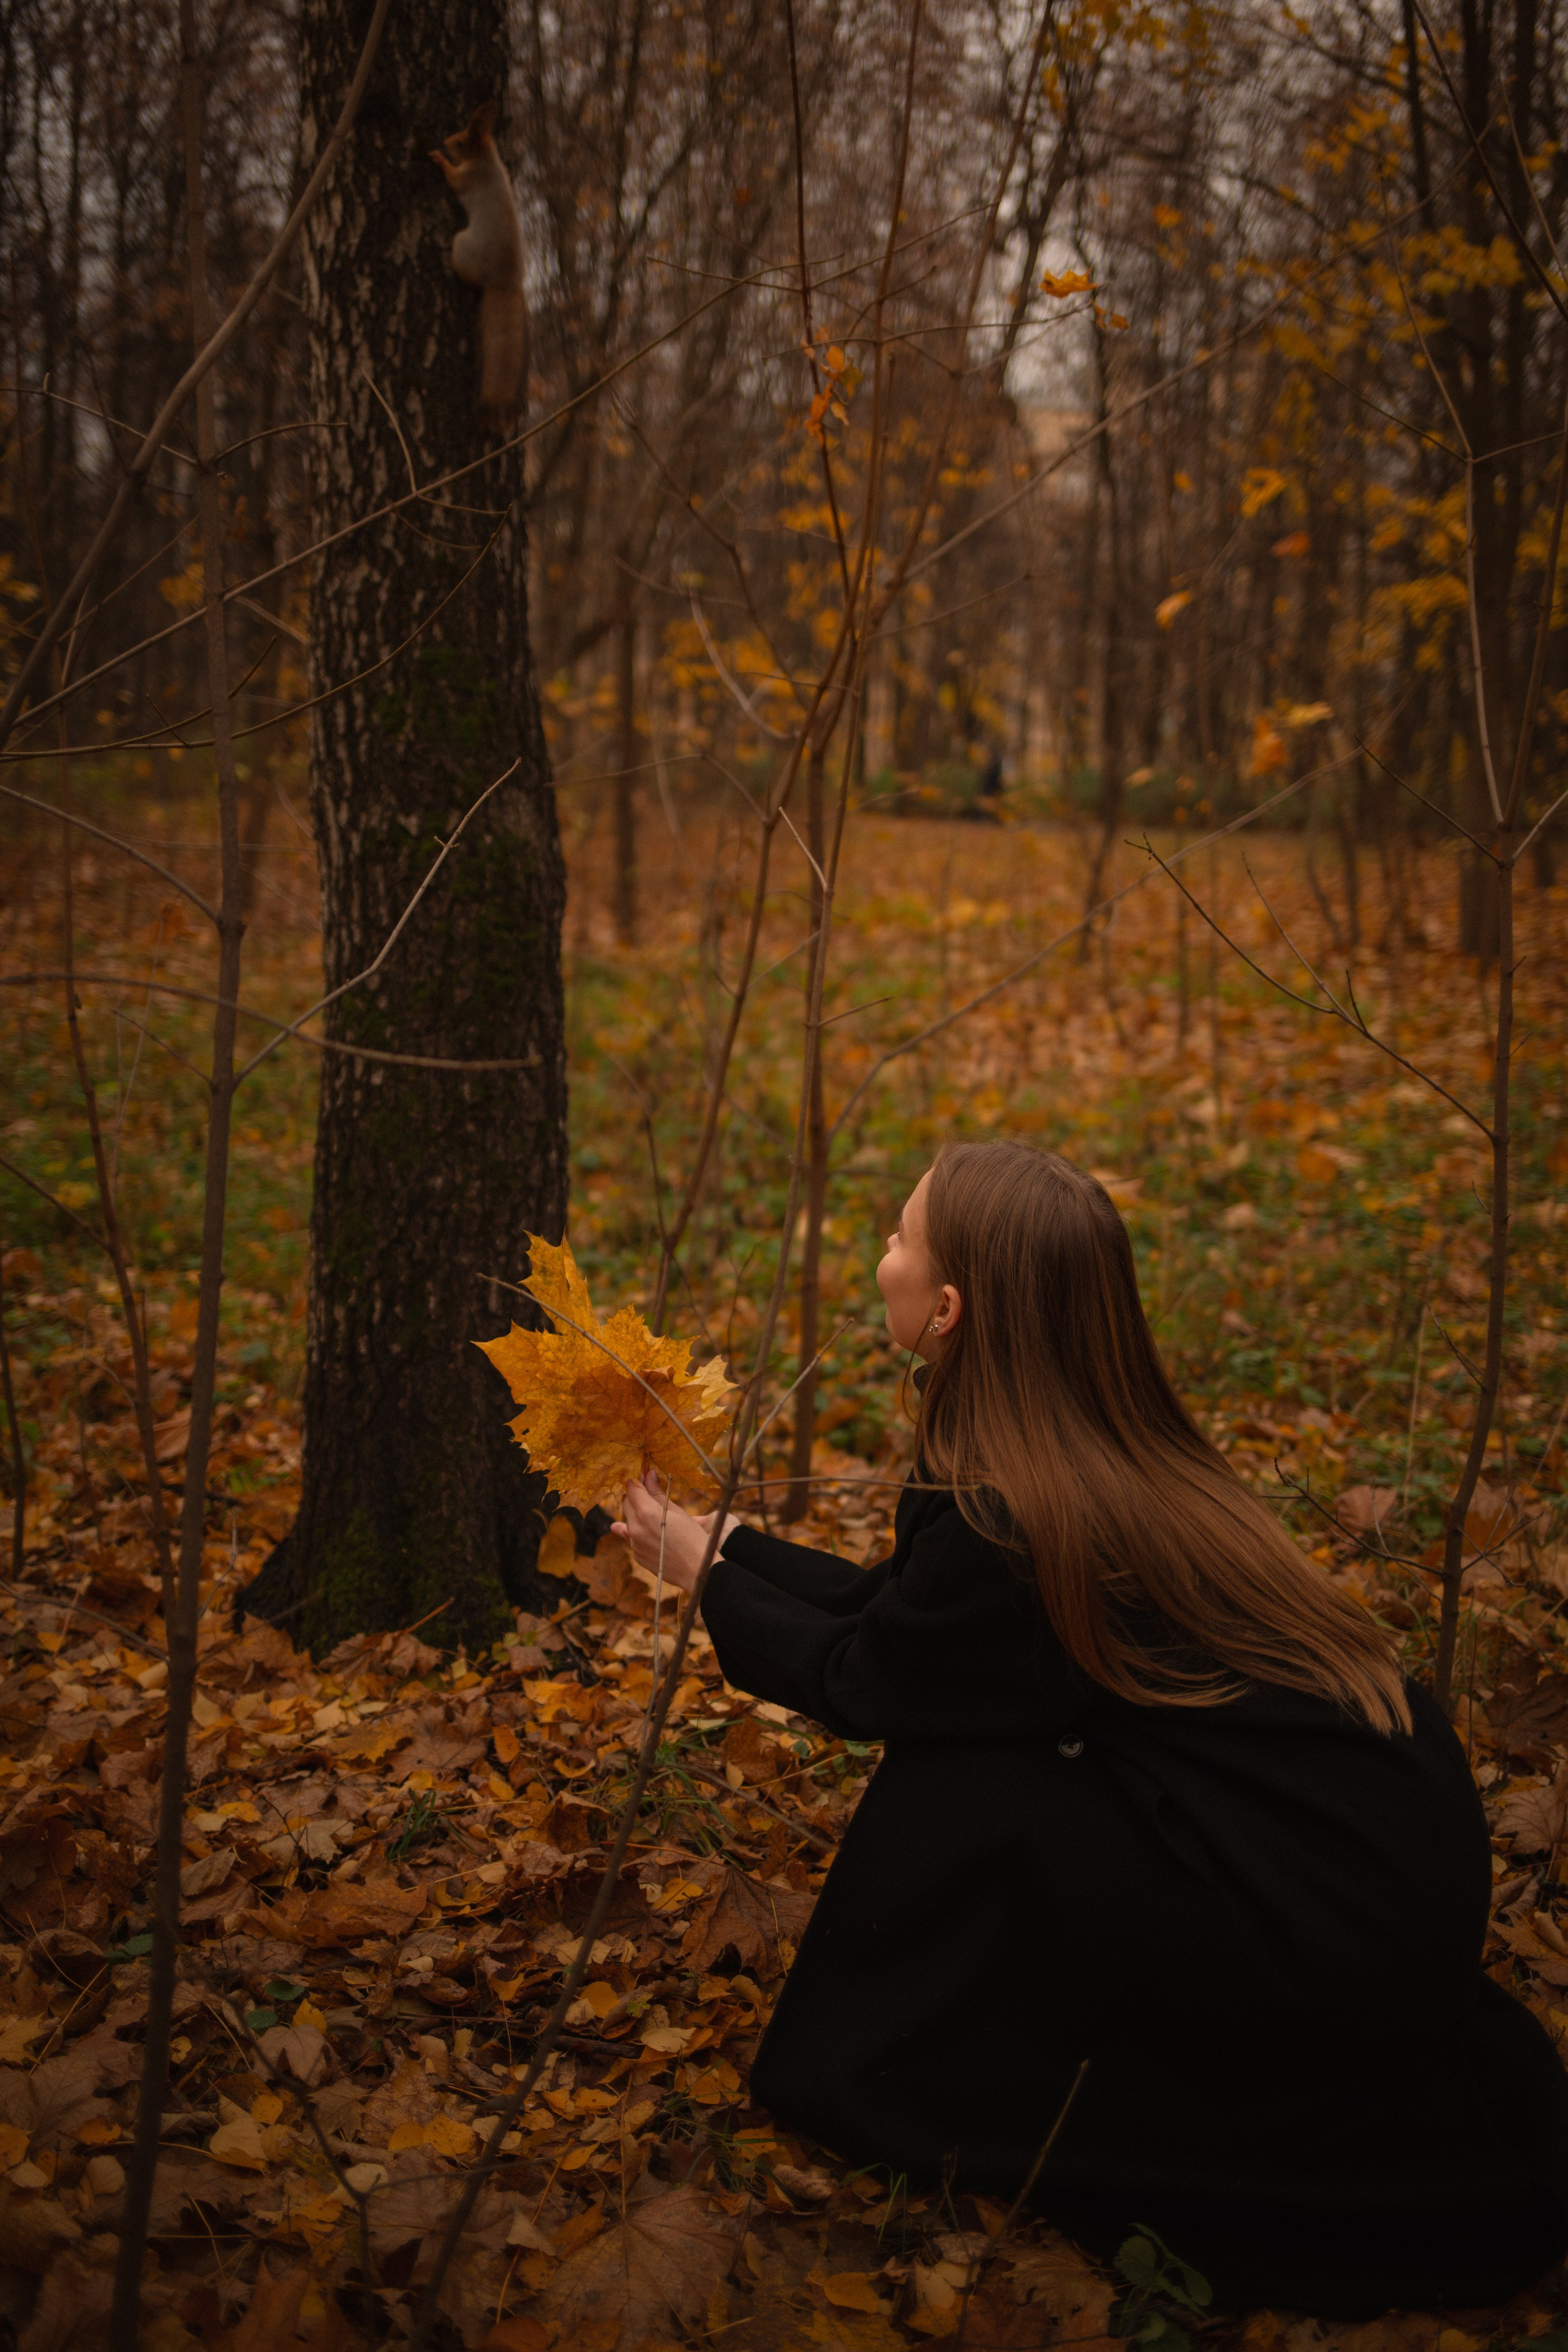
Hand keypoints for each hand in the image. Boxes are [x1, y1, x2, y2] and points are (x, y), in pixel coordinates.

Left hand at [610, 1470, 739, 1594]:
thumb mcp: (677, 1511)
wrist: (698, 1570)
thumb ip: (658, 1493)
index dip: (637, 1481)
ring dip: (636, 1514)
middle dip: (635, 1496)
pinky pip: (632, 1538)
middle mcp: (635, 1528)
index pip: (632, 1489)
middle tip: (649, 1493)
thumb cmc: (693, 1537)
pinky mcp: (636, 1556)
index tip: (642, 1476)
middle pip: (626, 1504)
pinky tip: (653, 1533)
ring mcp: (634, 1544)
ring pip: (628, 1521)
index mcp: (646, 1513)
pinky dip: (639, 1531)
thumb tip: (648, 1475)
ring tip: (654, 1515)